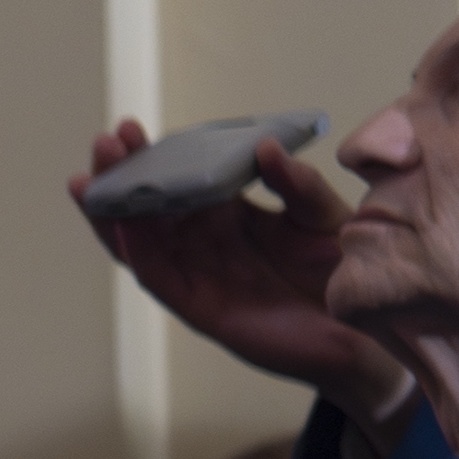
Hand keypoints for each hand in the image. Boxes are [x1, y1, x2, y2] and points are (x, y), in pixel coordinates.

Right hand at [71, 120, 413, 425]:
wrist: (368, 330)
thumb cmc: (345, 272)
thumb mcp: (324, 215)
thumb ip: (297, 184)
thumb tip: (263, 148)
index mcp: (230, 215)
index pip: (178, 181)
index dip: (152, 156)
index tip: (132, 128)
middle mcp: (205, 244)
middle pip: (146, 209)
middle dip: (120, 176)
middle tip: (106, 143)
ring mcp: (200, 277)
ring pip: (138, 244)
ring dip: (112, 212)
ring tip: (90, 181)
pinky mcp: (203, 309)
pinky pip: (160, 279)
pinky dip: (138, 252)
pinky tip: (123, 225)